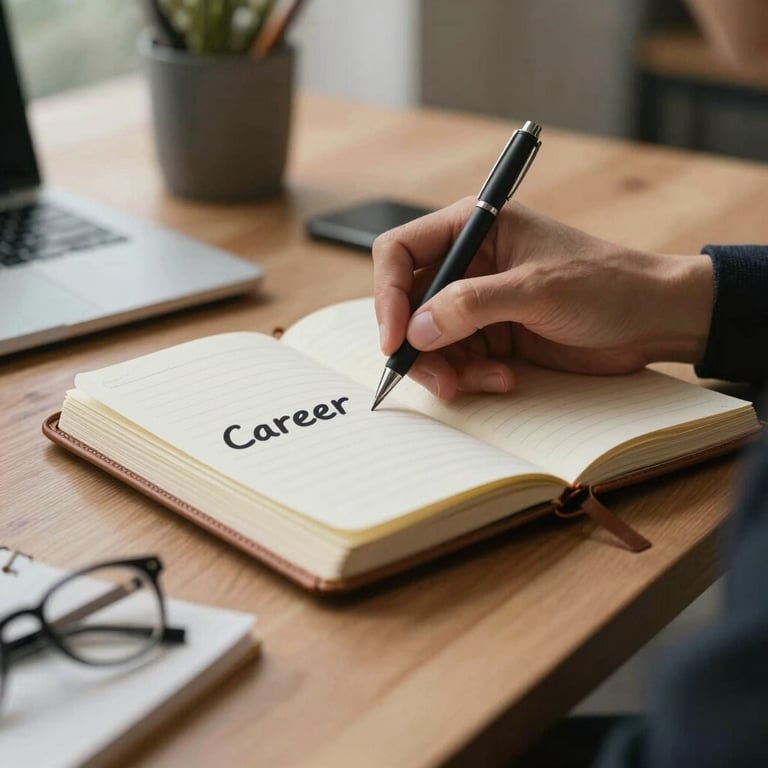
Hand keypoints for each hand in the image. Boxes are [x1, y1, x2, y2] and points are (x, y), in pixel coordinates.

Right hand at [372, 198, 712, 398]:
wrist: (653, 319)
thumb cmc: (606, 283)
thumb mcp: (537, 288)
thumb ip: (472, 305)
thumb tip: (416, 330)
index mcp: (474, 228)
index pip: (400, 252)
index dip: (387, 294)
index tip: (395, 338)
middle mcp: (468, 264)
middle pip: (409, 305)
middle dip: (418, 345)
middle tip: (438, 378)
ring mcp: (479, 304)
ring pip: (430, 341)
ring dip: (446, 369)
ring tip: (483, 382)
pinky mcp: (493, 336)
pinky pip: (458, 362)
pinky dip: (471, 378)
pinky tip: (505, 379)